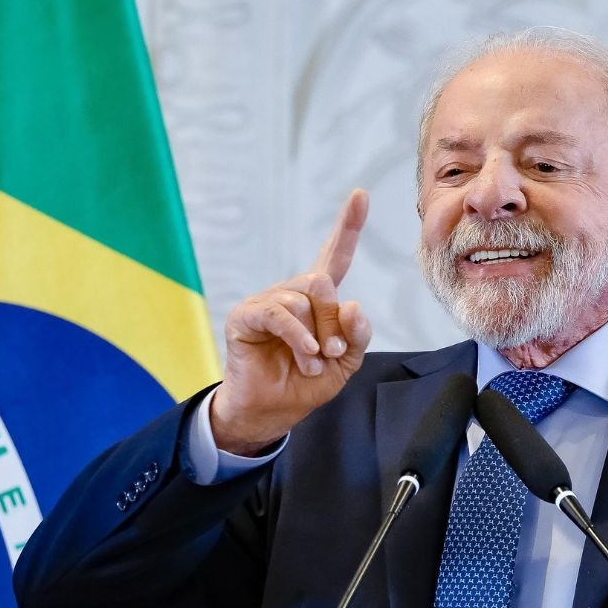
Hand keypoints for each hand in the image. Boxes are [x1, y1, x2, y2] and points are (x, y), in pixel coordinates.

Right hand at [211, 190, 373, 454]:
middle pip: (323, 283)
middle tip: (332, 354)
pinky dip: (299, 336)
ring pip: (303, 299)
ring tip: (313, 363)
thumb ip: (356, 336)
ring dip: (317, 338)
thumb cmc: (306, 383)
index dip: (348, 226)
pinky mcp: (246, 316)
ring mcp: (267, 302)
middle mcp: (292, 293)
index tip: (360, 194)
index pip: (335, 255)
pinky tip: (307, 355)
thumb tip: (353, 306)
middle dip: (334, 322)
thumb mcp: (345, 363)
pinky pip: (279, 314)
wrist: (272, 412)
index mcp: (319, 300)